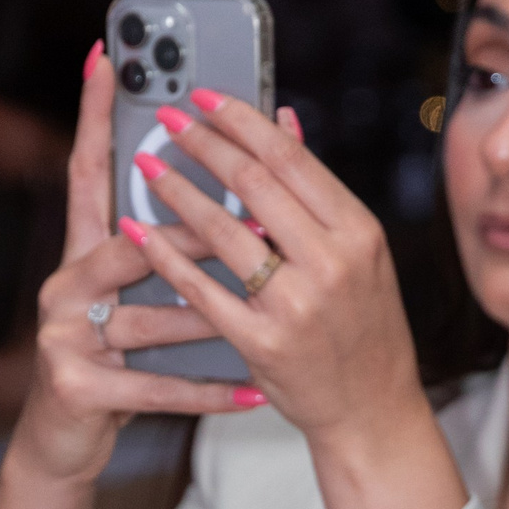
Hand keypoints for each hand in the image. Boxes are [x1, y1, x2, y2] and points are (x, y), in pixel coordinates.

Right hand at [10, 52, 263, 490]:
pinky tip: (253, 390)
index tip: (106, 56)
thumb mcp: (135, 296)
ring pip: (150, 317)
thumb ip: (166, 245)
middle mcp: (65, 286)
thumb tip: (227, 189)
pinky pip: (155, 388)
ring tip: (268, 314)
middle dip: (192, 231)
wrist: (66, 440)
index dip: (93, 113)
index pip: (86, 170)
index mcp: (81, 253)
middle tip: (251, 222)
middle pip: (131, 242)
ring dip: (211, 318)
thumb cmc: (116, 360)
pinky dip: (209, 391)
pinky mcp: (77, 388)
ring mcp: (65, 337)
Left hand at [114, 93, 421, 432]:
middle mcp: (331, 263)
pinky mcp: (262, 342)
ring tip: (147, 167)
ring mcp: (296, 305)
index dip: (240, 120)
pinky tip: (137, 231)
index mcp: (358, 231)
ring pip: (223, 232)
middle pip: (254, 184)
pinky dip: (165, 255)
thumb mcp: (359, 252)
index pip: (290, 157)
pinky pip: (202, 289)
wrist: (371, 409)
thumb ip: (316, 189)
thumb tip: (284, 120)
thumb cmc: (363, 326)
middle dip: (202, 145)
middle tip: (166, 122)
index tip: (204, 99)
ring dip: (177, 191)